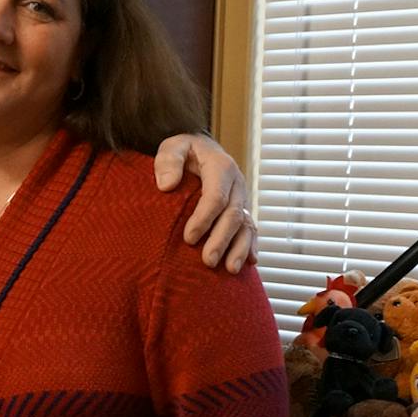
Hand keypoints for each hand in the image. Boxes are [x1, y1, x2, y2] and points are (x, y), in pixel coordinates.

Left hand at [155, 134, 256, 272]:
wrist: (201, 150)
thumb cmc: (184, 151)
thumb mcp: (173, 147)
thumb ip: (169, 162)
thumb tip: (166, 185)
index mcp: (221, 167)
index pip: (216, 196)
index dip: (204, 218)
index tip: (188, 238)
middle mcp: (237, 183)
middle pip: (233, 215)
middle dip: (221, 240)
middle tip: (207, 261)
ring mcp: (242, 198)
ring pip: (246, 225)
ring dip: (239, 248)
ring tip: (230, 270)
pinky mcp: (243, 209)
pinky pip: (251, 229)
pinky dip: (250, 246)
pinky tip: (248, 263)